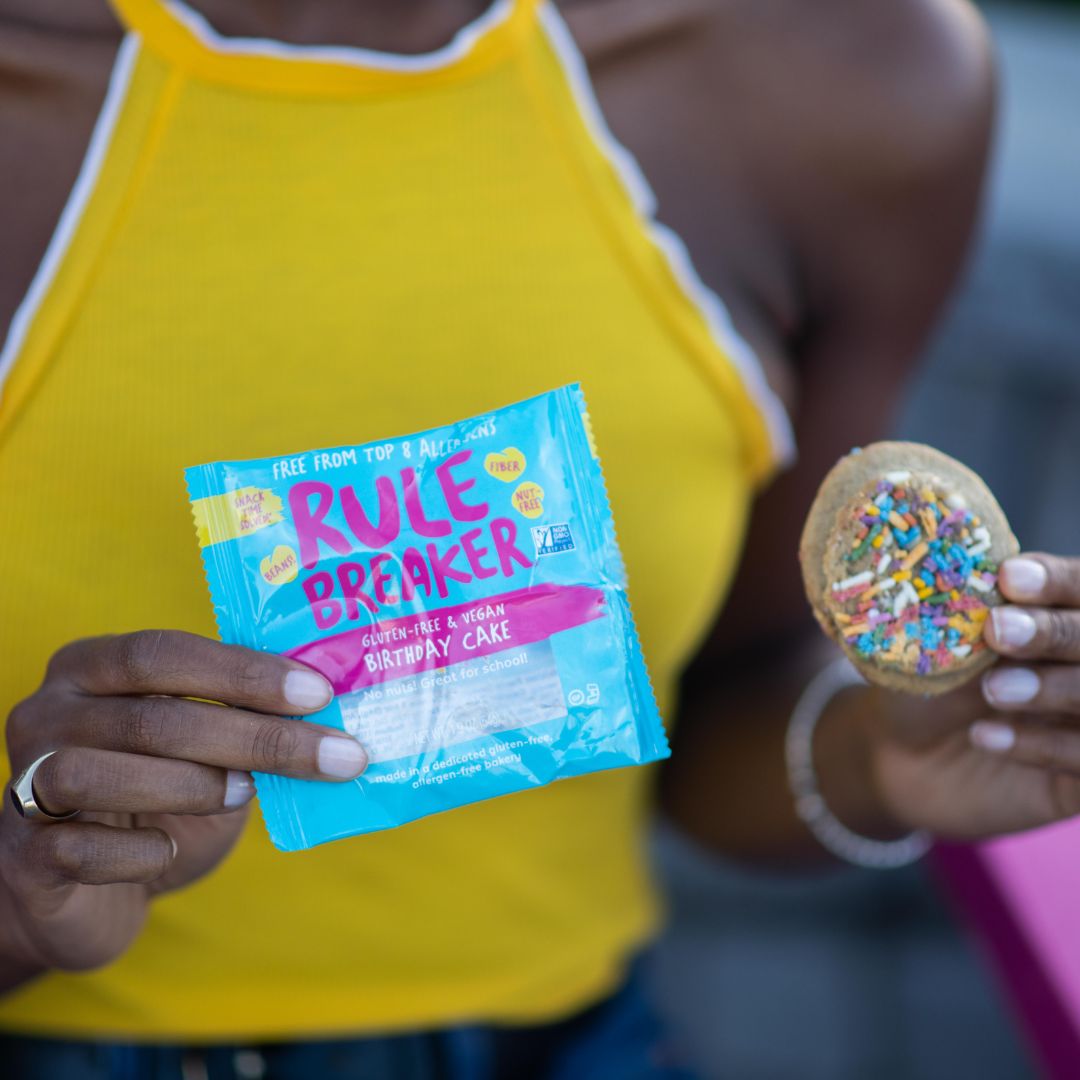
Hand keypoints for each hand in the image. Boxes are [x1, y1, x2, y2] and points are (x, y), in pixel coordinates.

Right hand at [0, 631, 365, 976]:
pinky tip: (168, 850)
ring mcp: (23, 785)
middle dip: (255, 736)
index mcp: (92, 667)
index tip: (318, 693)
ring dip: (191, 784)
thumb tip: (331, 711)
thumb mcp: (205, 747)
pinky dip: (138, 852)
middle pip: (151, 717)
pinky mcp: (24, 859)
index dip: (242, 672)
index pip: (162, 652)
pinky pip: (77, 849)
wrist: (86, 890)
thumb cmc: (160, 797)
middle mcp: (48, 715)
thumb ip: (243, 718)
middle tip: (333, 754)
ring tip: (245, 793)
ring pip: (97, 773)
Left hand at [868, 554, 1079, 839]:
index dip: (1055, 580)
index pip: (1079, 586)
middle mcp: (1079, 662)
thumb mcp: (938, 640)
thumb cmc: (924, 679)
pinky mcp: (1079, 780)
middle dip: (1053, 631)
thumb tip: (974, 574)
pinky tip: (984, 736)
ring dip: (1051, 688)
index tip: (1009, 578)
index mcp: (1057, 614)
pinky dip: (1042, 745)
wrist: (899, 753)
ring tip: (991, 690)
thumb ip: (966, 608)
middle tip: (997, 630)